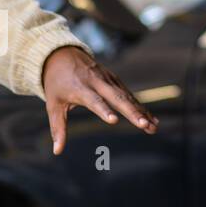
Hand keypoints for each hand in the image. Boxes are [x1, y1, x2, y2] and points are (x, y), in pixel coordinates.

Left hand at [41, 46, 156, 154]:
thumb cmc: (56, 83)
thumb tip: (57, 151)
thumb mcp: (53, 104)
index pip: (93, 100)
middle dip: (132, 112)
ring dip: (141, 112)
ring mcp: (107, 79)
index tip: (114, 120)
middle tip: (144, 125)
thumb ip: (57, 128)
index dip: (103, 110)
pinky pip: (129, 94)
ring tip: (153, 127)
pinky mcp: (114, 79)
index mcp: (80, 88)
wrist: (62, 54)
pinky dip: (140, 106)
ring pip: (127, 96)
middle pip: (117, 97)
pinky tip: (152, 119)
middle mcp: (96, 82)